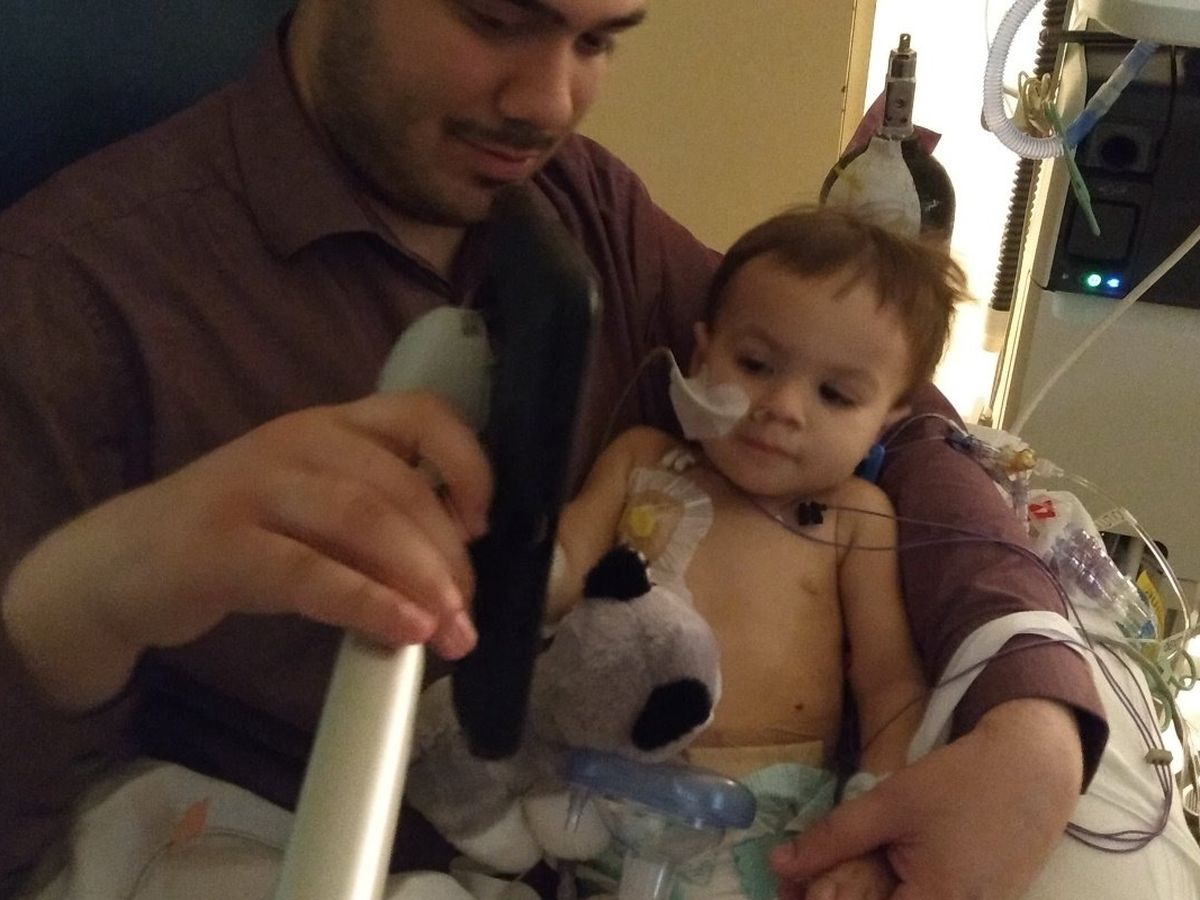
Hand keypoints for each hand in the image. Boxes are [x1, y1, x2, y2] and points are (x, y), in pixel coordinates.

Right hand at [3, 392, 491, 708]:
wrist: (120, 564)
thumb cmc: (237, 537)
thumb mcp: (313, 509)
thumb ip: (377, 522)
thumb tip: (458, 576)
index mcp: (330, 427)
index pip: (419, 413)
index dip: (468, 462)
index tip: (485, 522)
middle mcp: (297, 442)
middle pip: (399, 486)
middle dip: (449, 556)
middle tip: (470, 615)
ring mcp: (254, 486)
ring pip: (363, 520)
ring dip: (421, 580)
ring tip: (451, 631)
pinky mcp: (220, 544)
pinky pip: (309, 572)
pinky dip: (368, 602)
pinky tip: (404, 631)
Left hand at [770, 699, 1082, 898]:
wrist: (1033, 769)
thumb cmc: (961, 782)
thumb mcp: (890, 804)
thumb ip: (833, 838)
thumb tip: (778, 865)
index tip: (786, 892)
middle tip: (795, 884)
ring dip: (859, 897)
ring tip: (818, 879)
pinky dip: (890, 894)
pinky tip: (859, 876)